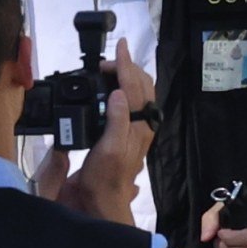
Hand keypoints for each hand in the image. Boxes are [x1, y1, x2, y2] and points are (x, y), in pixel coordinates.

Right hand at [65, 42, 156, 222]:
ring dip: (129, 76)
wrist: (104, 201)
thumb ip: (116, 120)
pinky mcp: (131, 135)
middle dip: (128, 67)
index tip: (119, 46)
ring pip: (141, 94)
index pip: (133, 86)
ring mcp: (138, 129)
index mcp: (137, 125)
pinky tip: (116, 90)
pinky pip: (134, 104)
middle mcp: (142, 124)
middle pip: (142, 86)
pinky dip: (126, 89)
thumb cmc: (104, 177)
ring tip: (113, 68)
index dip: (126, 64)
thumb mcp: (109, 149)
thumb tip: (118, 92)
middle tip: (107, 61)